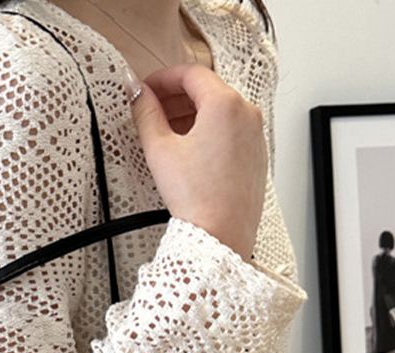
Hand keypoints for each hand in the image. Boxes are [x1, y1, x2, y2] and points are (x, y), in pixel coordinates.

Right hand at [128, 64, 267, 260]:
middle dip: (176, 98)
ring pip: (220, 111)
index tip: (147, 89)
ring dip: (192, 115)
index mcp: (225, 104)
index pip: (191, 74)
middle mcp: (247, 114)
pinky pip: (231, 131)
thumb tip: (138, 94)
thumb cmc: (198, 199)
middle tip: (152, 109)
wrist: (222, 235)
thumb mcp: (160, 150)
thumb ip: (146, 113)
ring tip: (166, 133)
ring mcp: (255, 136)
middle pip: (208, 90)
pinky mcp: (256, 156)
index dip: (163, 78)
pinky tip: (188, 150)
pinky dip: (209, 132)